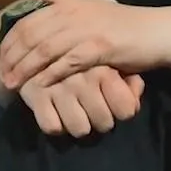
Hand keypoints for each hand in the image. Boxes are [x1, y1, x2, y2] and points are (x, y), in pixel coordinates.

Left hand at [0, 0, 166, 90]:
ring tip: (13, 84)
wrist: (157, 32)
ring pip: (46, 50)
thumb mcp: (88, 8)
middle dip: (13, 58)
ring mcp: (87, 30)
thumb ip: (59, 2)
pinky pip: (69, 62)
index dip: (11, 42)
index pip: (28, 23)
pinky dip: (51, 74)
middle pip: (32, 37)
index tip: (0, 59)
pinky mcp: (101, 47)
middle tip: (2, 77)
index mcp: (68, 7)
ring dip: (26, 69)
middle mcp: (74, 15)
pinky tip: (40, 85)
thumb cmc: (121, 25)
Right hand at [19, 65, 145, 136]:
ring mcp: (58, 87)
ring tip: (76, 116)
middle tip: (94, 114)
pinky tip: (57, 115)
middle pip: (104, 123)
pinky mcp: (35, 94)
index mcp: (103, 69)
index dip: (123, 115)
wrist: (37, 42)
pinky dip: (56, 126)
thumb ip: (128, 80)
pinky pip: (52, 127)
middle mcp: (82, 79)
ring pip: (79, 129)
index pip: (125, 110)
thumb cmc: (83, 56)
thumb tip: (135, 98)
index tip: (116, 109)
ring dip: (79, 126)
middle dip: (101, 122)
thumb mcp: (111, 62)